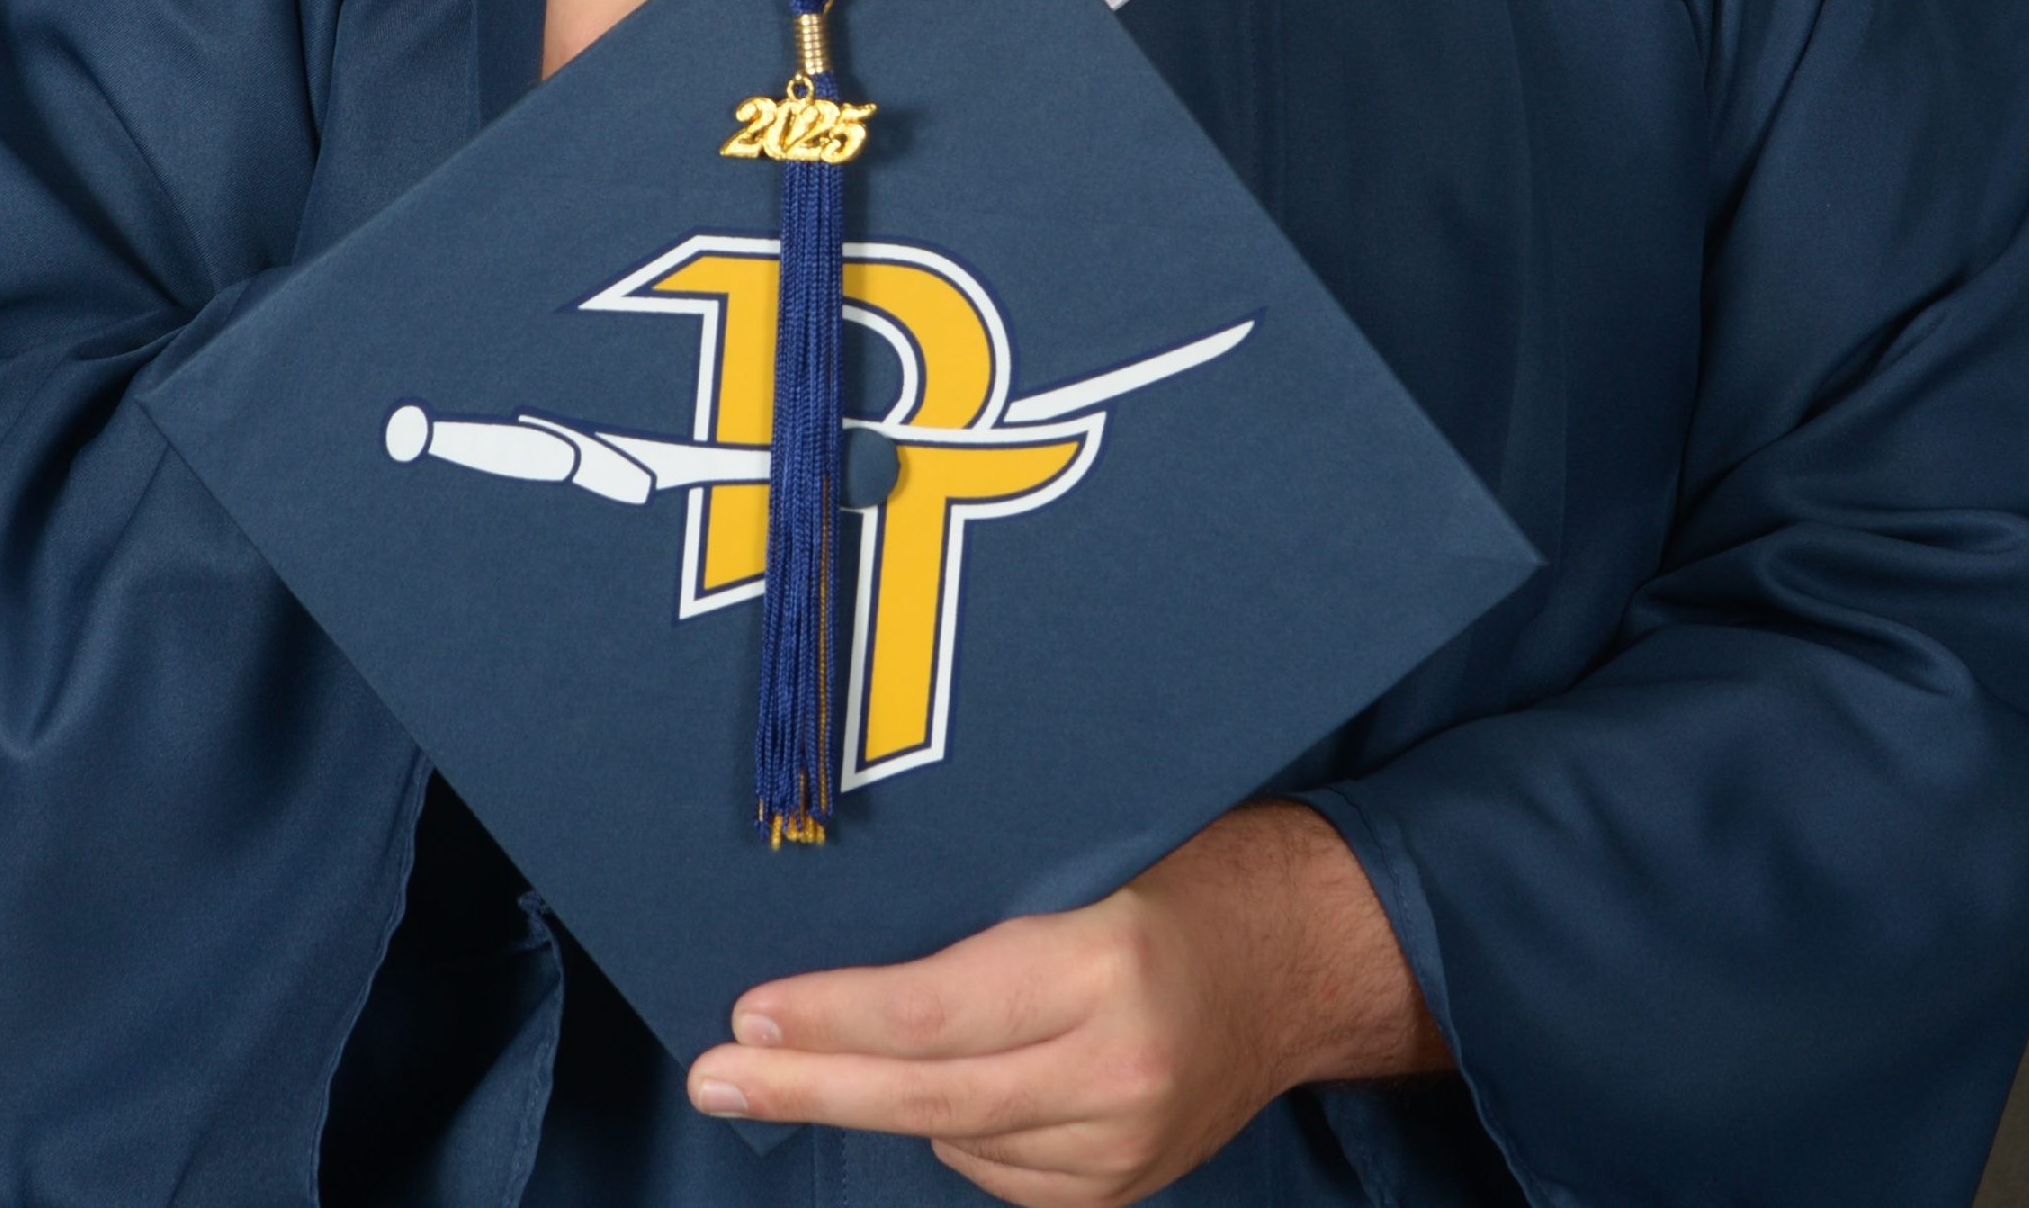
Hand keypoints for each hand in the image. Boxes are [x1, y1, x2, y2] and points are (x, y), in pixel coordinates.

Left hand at [683, 801, 1451, 1202]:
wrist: (1312, 956)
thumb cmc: (1190, 866)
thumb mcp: (1094, 855)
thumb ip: (989, 905)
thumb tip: (849, 932)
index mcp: (1105, 967)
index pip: (936, 1010)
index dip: (834, 1019)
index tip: (751, 1013)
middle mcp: (1116, 1070)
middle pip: (926, 1096)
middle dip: (807, 1085)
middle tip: (716, 1073)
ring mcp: (1123, 1146)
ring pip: (955, 1138)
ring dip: (889, 1098)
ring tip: (852, 1046)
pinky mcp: (1124, 1190)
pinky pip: (999, 1171)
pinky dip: (960, 1127)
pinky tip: (960, 1080)